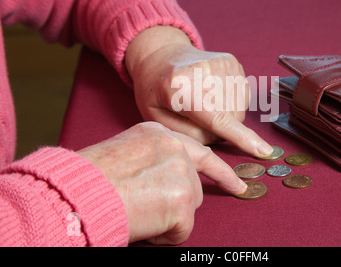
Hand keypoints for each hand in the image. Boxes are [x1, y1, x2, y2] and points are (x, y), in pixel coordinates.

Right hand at [77, 121, 246, 244]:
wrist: (74, 194)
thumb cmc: (90, 179)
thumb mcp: (125, 152)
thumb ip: (153, 158)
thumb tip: (167, 179)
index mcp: (158, 133)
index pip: (201, 152)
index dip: (221, 172)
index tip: (237, 184)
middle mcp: (174, 147)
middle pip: (195, 184)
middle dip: (180, 201)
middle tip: (158, 208)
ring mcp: (181, 172)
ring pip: (190, 206)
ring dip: (169, 216)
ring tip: (139, 211)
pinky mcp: (181, 200)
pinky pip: (183, 229)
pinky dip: (165, 235)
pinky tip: (143, 223)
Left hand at [125, 26, 272, 157]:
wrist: (161, 57)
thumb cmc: (156, 92)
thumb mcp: (157, 120)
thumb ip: (188, 135)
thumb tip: (220, 137)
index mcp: (180, 86)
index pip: (217, 118)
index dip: (241, 138)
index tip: (264, 151)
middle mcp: (205, 70)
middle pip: (231, 118)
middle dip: (219, 129)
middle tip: (196, 119)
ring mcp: (222, 63)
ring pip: (240, 109)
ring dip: (227, 116)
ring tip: (203, 104)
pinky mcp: (232, 61)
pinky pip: (243, 97)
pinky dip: (231, 103)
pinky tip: (213, 95)